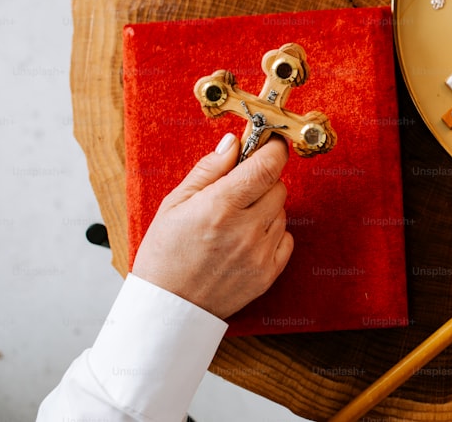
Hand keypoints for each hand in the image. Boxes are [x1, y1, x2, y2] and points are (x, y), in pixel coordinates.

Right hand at [131, 134, 293, 318]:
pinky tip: (246, 241)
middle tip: (238, 192)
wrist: (168, 308)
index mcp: (220, 206)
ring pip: (282, 212)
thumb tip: (234, 142)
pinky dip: (272, 234)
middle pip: (278, 186)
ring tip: (235, 223)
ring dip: (265, 210)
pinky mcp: (269, 273)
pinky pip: (287, 238)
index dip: (274, 148)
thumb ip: (208, 170)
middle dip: (262, 182)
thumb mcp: (174, 204)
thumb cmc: (165, 254)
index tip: (271, 143)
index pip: (267, 165)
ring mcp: (260, 253)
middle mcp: (246, 229)